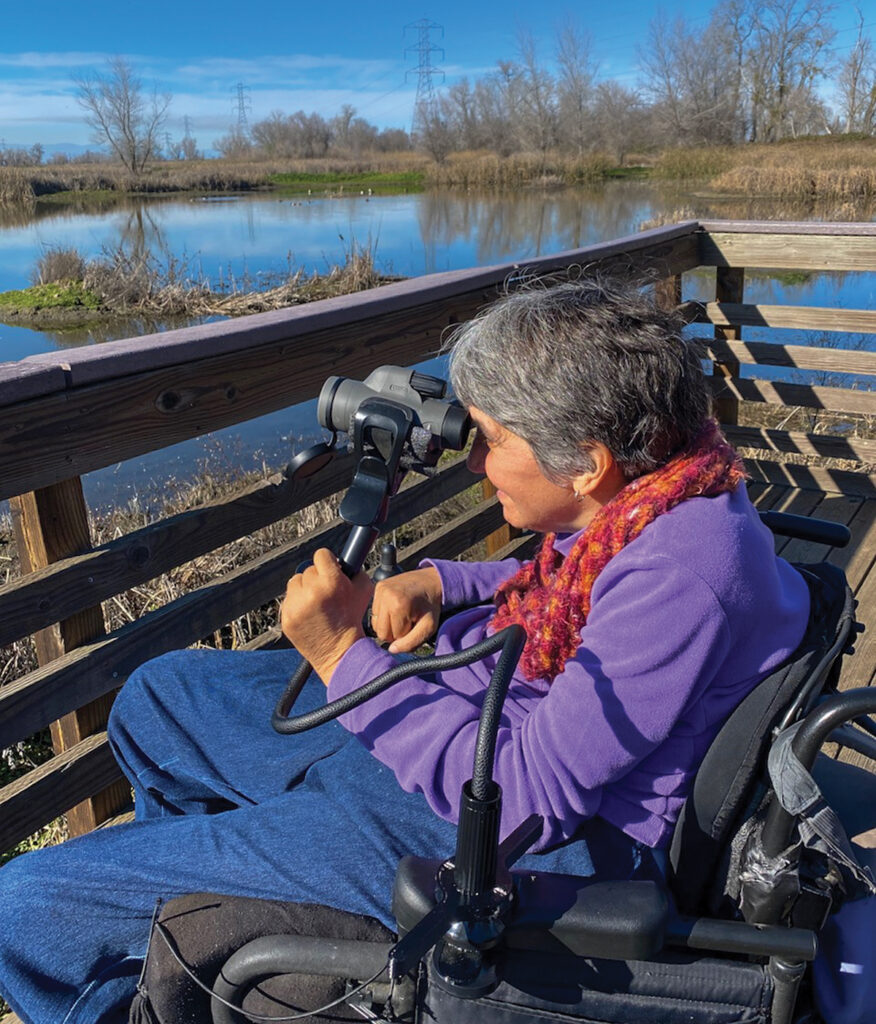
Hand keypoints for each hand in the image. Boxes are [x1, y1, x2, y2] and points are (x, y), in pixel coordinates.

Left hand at [281, 548, 372, 683]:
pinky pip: (289, 600)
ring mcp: (296, 605)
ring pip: (295, 582)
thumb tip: (343, 561)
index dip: (328, 561)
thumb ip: (354, 570)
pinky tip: (310, 614)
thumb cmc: (352, 622)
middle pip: (309, 569)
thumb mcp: (363, 590)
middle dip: (317, 578)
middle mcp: (311, 591)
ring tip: (316, 603)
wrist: (340, 651)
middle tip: (326, 593)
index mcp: (331, 582)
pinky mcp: (287, 617)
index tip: (329, 569)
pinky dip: (297, 604)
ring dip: (304, 589)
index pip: (321, 554)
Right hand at [371, 566, 442, 652]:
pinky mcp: (378, 587)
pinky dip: (385, 613)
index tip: (414, 624)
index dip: (405, 635)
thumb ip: (411, 643)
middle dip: (394, 631)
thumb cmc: (430, 605)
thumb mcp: (428, 627)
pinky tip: (397, 607)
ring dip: (389, 623)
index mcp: (398, 605)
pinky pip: (375, 612)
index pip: (391, 637)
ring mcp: (380, 590)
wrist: (432, 581)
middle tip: (408, 621)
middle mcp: (386, 595)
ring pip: (376, 623)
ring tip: (403, 614)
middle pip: (380, 631)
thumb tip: (392, 650)